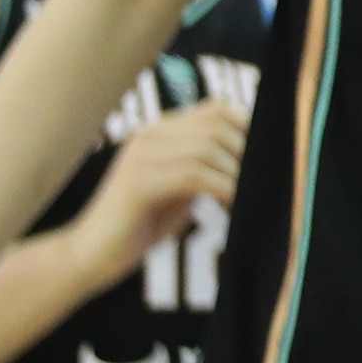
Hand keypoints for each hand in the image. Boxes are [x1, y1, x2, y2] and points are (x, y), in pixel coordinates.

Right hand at [68, 97, 246, 282]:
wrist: (93, 254)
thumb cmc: (144, 223)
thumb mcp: (185, 186)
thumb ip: (211, 166)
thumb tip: (261, 157)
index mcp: (162, 131)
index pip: (218, 108)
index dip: (250, 128)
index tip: (268, 160)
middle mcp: (150, 135)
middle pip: (217, 124)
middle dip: (248, 154)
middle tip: (262, 184)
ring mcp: (141, 156)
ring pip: (208, 147)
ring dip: (237, 176)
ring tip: (246, 200)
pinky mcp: (137, 183)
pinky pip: (192, 175)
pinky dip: (222, 190)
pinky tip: (229, 208)